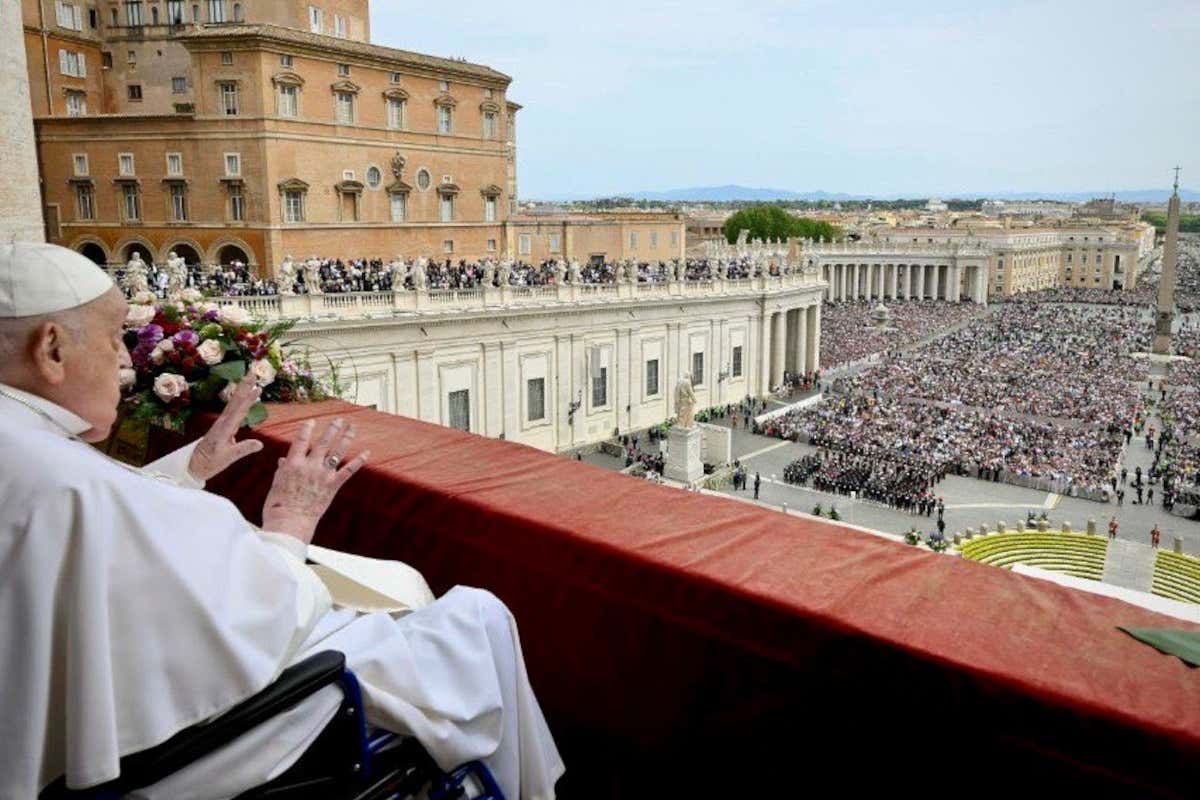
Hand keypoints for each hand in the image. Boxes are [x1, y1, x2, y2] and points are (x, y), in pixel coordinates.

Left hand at [188, 373, 264, 481]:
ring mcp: (223, 422)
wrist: (194, 464)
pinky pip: (233, 408)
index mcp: (226, 428)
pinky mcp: (223, 425)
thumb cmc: (210, 462)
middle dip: (244, 385)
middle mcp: (224, 421)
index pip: (240, 410)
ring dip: (242, 389)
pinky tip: (243, 396)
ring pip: (234, 402)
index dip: (249, 399)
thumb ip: (243, 449)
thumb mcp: (228, 458)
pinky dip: (240, 399)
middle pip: (236, 400)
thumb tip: (260, 444)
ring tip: (250, 379)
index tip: (257, 387)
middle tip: (252, 371)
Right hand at [261, 417, 368, 544]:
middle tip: (339, 419)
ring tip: (352, 427)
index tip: (312, 421)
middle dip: (332, 429)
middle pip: (323, 442)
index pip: (301, 440)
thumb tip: (283, 460)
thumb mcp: (277, 484)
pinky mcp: (333, 486)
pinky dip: (359, 461)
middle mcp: (309, 466)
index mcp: (293, 463)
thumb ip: (283, 470)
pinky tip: (367, 452)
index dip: (307, 429)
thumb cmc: (278, 505)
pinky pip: (348, 470)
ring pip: (337, 452)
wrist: (289, 523)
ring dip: (346, 438)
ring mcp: (323, 475)